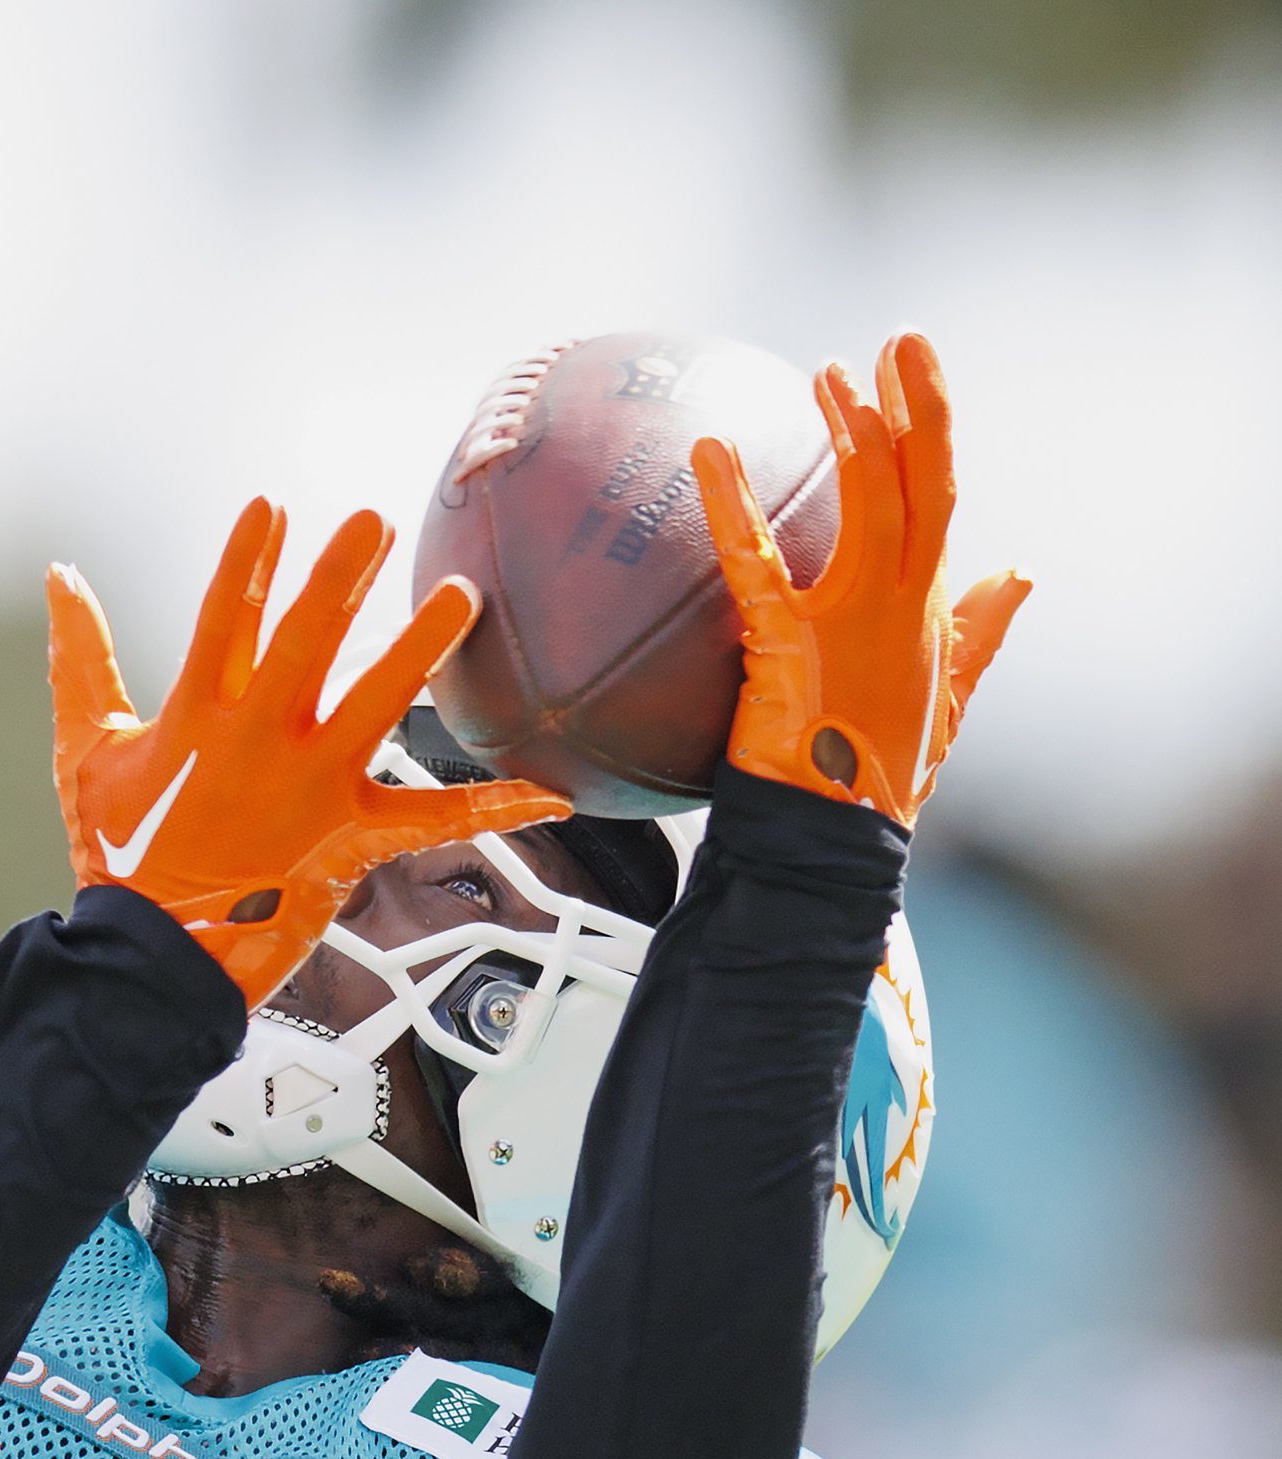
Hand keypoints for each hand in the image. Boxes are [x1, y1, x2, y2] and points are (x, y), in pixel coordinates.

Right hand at [47, 500, 568, 1002]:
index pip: (221, 618)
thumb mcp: (82, 752)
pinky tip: (550, 792)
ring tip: (460, 597)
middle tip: (372, 522)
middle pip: (302, 645)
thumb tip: (61, 577)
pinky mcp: (347, 837)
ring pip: (373, 706)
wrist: (151, 955)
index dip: (248, 561)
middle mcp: (256, 743)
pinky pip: (431, 819)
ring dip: (418, 649)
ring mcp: (306, 789)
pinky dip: (494, 808)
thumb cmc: (117, 857)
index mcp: (195, 717)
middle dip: (338, 579)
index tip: (272, 506)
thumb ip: (78, 659)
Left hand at [692, 331, 1027, 824]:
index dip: (931, 428)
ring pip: (869, 503)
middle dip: (913, 404)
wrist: (836, 845)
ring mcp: (856, 622)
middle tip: (894, 340)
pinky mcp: (795, 645)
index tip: (914, 369)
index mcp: (929, 608)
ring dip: (853, 432)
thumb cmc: (876, 779)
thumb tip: (1023, 572)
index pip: (938, 497)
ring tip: (830, 374)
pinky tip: (707, 452)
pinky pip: (755, 559)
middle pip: (920, 482)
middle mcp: (904, 604)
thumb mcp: (942, 699)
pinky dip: (731, 502)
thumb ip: (980, 631)